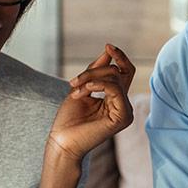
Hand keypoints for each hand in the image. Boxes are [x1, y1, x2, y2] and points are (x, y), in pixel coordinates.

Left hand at [49, 45, 135, 159]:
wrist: (61, 141)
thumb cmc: (69, 119)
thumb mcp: (82, 87)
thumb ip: (96, 70)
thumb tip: (109, 50)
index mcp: (116, 99)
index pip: (125, 72)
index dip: (120, 57)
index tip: (108, 46)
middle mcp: (124, 104)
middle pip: (118, 72)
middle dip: (95, 70)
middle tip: (74, 81)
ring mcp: (125, 112)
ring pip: (115, 78)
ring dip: (90, 78)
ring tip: (74, 89)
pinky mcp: (123, 117)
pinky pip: (115, 89)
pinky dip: (98, 85)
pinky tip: (85, 90)